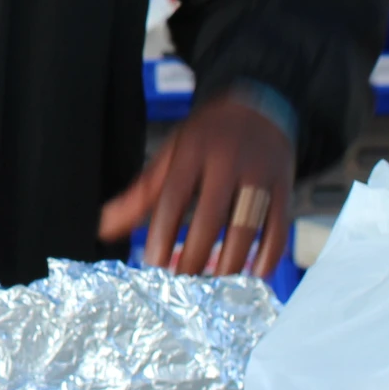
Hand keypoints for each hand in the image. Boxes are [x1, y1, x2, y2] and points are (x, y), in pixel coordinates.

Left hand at [100, 96, 294, 276]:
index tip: (155, 263)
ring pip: (247, 226)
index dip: (163, 233)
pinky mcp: (285, 186)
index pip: (174, 196)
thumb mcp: (171, 154)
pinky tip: (254, 274)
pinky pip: (279, 227)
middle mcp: (227, 161)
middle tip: (183, 281)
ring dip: (231, 261)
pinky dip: (268, 256)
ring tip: (214, 283)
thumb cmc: (207, 138)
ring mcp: (260, 174)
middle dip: (196, 254)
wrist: (259, 106)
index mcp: (192, 151)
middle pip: (212, 215)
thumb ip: (141, 193)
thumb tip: (104, 227)